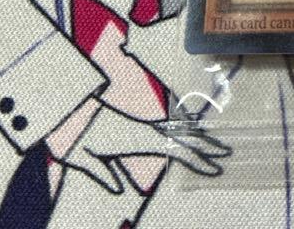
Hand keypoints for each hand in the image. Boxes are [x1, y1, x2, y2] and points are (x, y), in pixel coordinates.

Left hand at [60, 105, 231, 194]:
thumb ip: (101, 172)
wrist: (68, 103)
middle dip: (204, 146)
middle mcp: (145, 128)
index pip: (175, 149)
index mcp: (138, 138)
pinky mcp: (136, 121)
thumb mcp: (82, 157)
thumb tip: (119, 190)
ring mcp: (142, 122)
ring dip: (195, 137)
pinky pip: (165, 125)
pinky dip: (181, 128)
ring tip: (211, 142)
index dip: (197, 158)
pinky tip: (186, 130)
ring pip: (176, 129)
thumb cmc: (73, 134)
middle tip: (225, 153)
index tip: (215, 165)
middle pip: (182, 136)